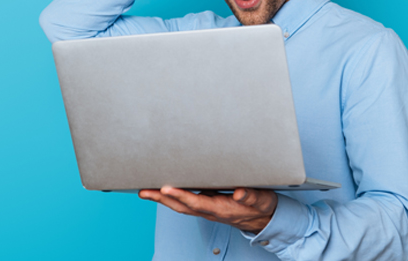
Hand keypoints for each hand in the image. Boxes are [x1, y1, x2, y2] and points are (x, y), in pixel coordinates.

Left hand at [139, 186, 277, 233]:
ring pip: (181, 206)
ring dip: (162, 199)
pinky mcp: (207, 205)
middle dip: (161, 200)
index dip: (181, 196)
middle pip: (181, 206)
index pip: (197, 202)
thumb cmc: (262, 207)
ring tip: (145, 191)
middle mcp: (210, 211)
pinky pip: (185, 203)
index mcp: (222, 209)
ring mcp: (207, 210)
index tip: (165, 188)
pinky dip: (172, 197)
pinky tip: (163, 190)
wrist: (264, 219)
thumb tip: (240, 194)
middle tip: (143, 191)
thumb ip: (251, 196)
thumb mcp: (262, 200)